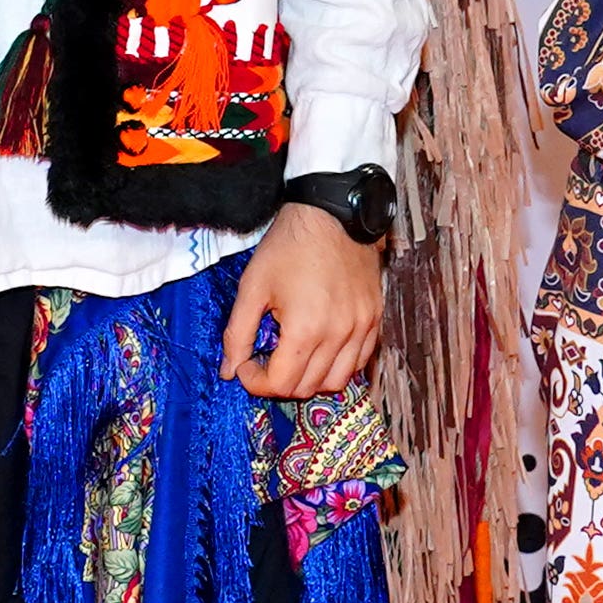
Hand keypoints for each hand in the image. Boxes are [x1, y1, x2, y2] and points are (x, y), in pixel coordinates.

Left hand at [223, 207, 384, 400]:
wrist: (332, 214)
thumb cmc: (288, 247)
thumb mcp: (252, 288)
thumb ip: (237, 334)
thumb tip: (228, 371)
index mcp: (305, 330)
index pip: (281, 384)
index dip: (255, 381)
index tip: (246, 364)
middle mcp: (339, 335)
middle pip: (307, 388)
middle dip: (279, 382)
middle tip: (265, 360)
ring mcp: (362, 329)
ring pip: (337, 382)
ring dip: (310, 379)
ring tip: (293, 357)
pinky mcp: (374, 320)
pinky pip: (359, 362)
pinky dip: (338, 366)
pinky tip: (320, 349)